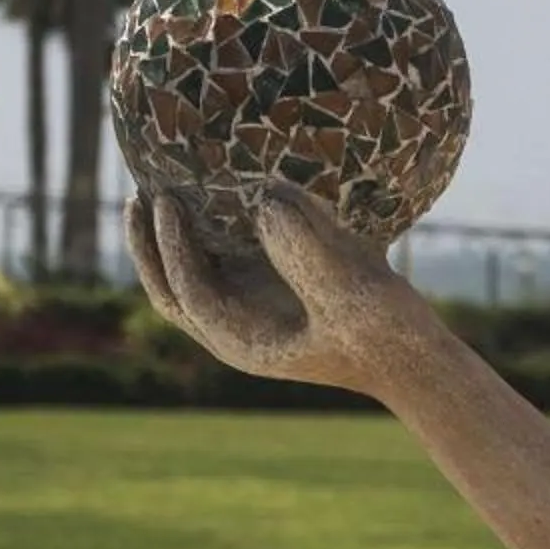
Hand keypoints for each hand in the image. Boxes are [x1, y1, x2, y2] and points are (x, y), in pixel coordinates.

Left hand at [126, 184, 434, 394]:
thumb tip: (265, 201)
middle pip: (171, 289)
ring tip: (153, 191)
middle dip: (148, 247)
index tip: (162, 200)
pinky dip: (204, 232)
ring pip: (189, 276)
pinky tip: (207, 193)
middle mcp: (235, 328)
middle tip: (137, 197)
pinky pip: (220, 261)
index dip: (170, 247)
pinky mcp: (269, 290)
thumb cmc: (386, 334)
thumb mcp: (353, 292)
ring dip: (167, 239)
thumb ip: (309, 252)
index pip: (188, 290)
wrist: (412, 357)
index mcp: (244, 341)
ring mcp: (248, 310)